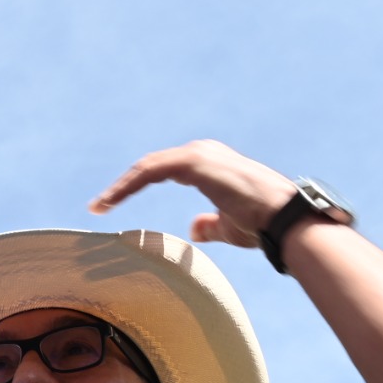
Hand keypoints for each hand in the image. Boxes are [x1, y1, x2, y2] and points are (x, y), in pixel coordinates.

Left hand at [90, 141, 297, 248]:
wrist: (284, 218)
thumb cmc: (262, 223)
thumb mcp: (229, 226)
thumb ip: (210, 225)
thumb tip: (194, 229)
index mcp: (208, 164)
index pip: (162, 171)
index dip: (135, 186)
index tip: (110, 206)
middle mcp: (202, 153)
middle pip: (150, 166)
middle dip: (123, 186)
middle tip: (98, 207)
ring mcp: (199, 154)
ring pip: (147, 167)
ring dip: (121, 187)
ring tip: (99, 207)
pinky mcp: (195, 163)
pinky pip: (152, 171)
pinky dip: (129, 185)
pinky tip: (111, 202)